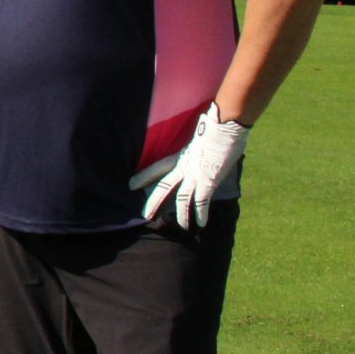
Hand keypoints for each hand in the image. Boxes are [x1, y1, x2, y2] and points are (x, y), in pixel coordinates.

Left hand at [137, 103, 247, 228]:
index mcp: (180, 156)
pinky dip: (201, 214)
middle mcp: (184, 167)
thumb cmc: (214, 127)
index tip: (130, 185)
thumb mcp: (198, 138)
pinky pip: (202, 202)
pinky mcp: (209, 181)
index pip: (157, 168)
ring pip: (182, 199)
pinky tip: (201, 224)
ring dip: (182, 215)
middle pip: (164, 186)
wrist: (224, 126)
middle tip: (145, 215)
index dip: (143, 177)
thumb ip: (195, 148)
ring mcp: (196, 175)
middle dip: (154, 201)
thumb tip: (199, 151)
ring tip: (181, 226)